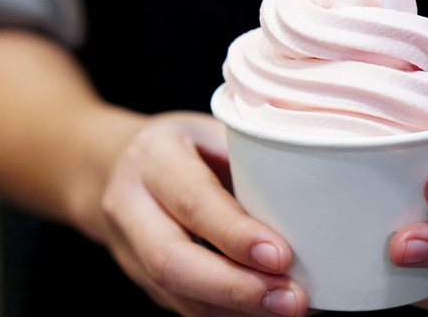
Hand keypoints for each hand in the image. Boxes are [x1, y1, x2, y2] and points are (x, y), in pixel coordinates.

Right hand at [92, 112, 308, 315]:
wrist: (110, 167)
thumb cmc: (181, 145)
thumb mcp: (210, 128)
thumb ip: (250, 156)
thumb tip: (317, 194)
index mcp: (153, 158)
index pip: (193, 201)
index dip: (235, 234)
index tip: (282, 255)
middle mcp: (132, 207)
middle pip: (173, 262)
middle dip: (236, 288)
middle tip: (292, 298)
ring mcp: (130, 250)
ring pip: (177, 294)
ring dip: (237, 310)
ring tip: (290, 309)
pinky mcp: (143, 280)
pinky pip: (184, 306)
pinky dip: (230, 316)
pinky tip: (269, 312)